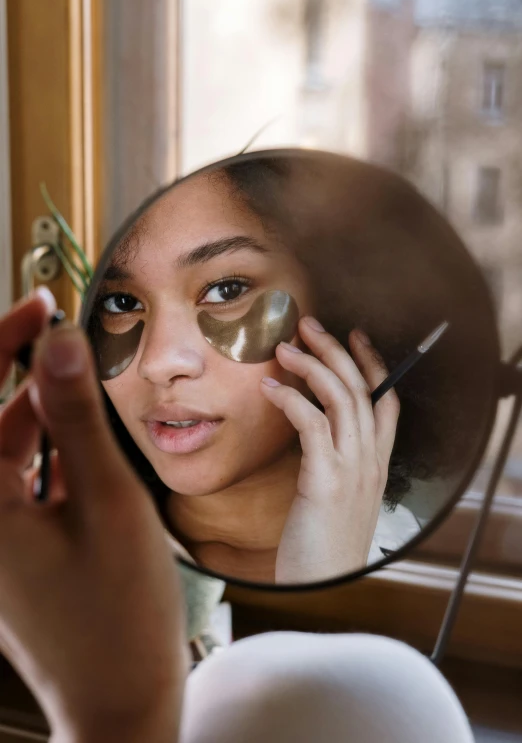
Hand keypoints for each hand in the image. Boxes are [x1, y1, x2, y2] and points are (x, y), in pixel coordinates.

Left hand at [0, 291, 187, 742]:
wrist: (120, 704)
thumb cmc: (117, 617)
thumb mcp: (106, 505)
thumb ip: (77, 420)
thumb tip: (60, 344)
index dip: (0, 342)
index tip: (40, 307)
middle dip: (22, 371)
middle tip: (64, 334)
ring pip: (7, 449)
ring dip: (40, 411)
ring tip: (85, 382)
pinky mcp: (12, 549)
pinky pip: (22, 480)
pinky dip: (49, 450)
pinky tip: (85, 438)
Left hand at [261, 316, 398, 583]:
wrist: (322, 589)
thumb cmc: (321, 546)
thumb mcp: (335, 499)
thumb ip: (331, 465)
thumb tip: (310, 436)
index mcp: (375, 463)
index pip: (386, 401)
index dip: (374, 363)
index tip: (353, 335)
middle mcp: (370, 461)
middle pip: (363, 389)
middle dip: (337, 350)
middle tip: (309, 324)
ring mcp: (352, 469)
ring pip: (342, 399)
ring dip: (313, 366)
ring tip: (285, 347)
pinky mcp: (326, 481)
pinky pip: (312, 424)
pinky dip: (291, 399)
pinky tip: (269, 387)